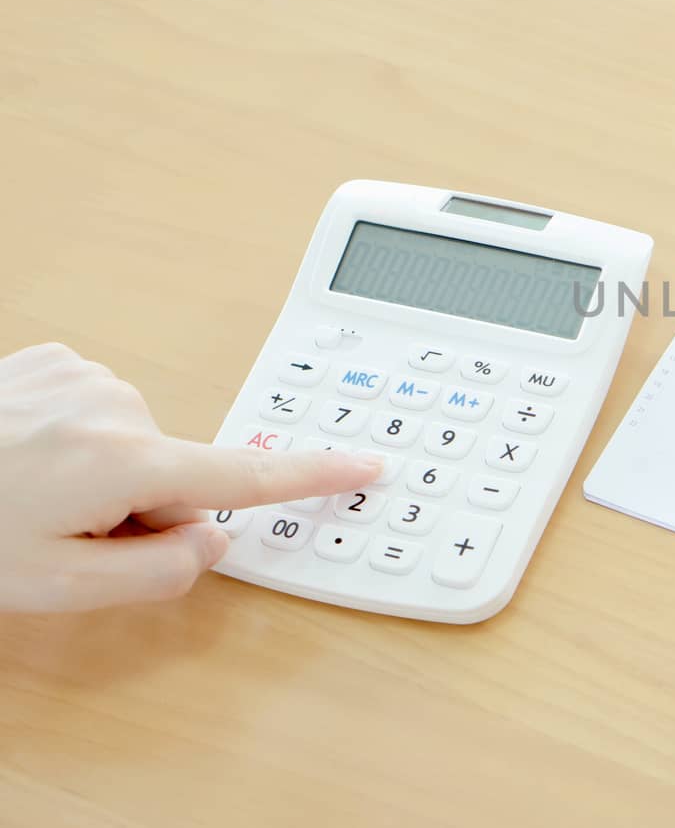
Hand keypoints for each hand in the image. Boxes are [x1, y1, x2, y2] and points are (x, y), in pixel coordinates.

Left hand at [0, 342, 382, 612]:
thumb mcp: (58, 589)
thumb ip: (158, 573)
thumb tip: (214, 537)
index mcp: (125, 462)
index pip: (244, 476)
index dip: (313, 475)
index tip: (368, 463)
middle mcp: (117, 405)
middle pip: (177, 472)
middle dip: (143, 509)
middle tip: (69, 535)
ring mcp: (86, 375)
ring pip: (136, 443)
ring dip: (106, 475)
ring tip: (33, 494)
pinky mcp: (56, 358)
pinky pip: (101, 409)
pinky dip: (78, 439)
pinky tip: (27, 456)